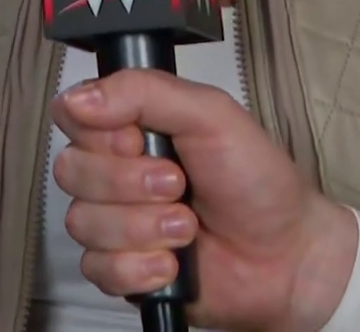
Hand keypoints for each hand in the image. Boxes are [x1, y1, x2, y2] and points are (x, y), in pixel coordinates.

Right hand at [51, 69, 359, 331]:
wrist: (289, 256)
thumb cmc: (258, 181)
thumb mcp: (212, 115)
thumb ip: (145, 91)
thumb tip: (79, 98)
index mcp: (128, 127)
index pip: (70, 116)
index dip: (100, 134)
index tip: (139, 141)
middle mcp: (114, 172)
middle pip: (71, 171)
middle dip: (130, 184)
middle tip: (179, 185)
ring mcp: (114, 222)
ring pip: (83, 222)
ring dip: (143, 228)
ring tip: (187, 228)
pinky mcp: (120, 269)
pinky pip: (97, 268)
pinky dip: (139, 268)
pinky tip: (172, 264)